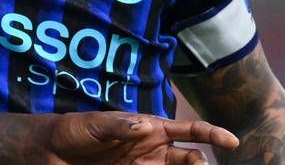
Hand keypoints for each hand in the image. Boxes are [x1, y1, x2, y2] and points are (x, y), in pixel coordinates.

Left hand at [47, 112, 238, 164]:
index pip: (188, 130)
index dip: (212, 133)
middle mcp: (154, 151)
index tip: (232, 141)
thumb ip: (120, 126)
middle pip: (191, 160)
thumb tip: (145, 126)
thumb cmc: (76, 130)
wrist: (52, 151)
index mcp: (150, 128)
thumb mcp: (95, 124)